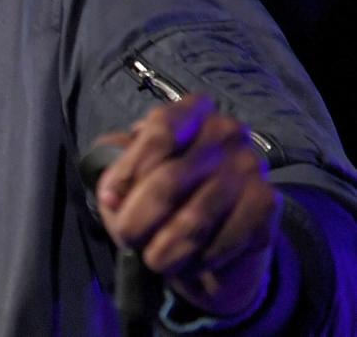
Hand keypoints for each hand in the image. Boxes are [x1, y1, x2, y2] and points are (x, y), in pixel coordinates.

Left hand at [93, 94, 282, 317]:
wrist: (210, 243)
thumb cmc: (159, 201)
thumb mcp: (127, 181)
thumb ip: (116, 177)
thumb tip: (113, 195)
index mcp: (188, 113)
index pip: (160, 130)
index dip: (130, 170)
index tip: (110, 200)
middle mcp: (225, 131)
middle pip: (171, 177)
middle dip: (140, 218)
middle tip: (127, 238)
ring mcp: (250, 166)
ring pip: (196, 216)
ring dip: (167, 247)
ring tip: (155, 259)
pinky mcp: (266, 204)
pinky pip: (224, 238)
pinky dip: (200, 259)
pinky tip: (191, 263)